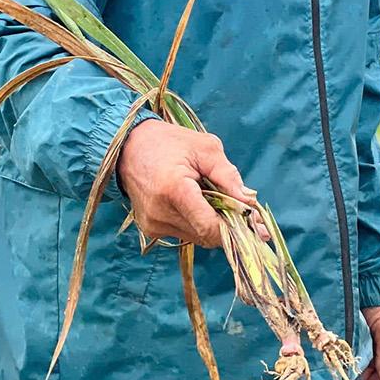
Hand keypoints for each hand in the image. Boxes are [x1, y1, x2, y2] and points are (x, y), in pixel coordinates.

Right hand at [116, 121, 256, 248]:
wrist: (127, 146)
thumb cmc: (169, 142)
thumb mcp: (205, 148)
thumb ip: (228, 176)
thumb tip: (250, 202)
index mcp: (174, 190)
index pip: (211, 227)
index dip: (235, 227)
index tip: (252, 221)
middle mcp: (160, 213)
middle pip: (207, 235)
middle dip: (227, 225)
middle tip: (239, 208)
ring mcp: (153, 224)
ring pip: (197, 237)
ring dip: (210, 224)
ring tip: (210, 198)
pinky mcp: (150, 229)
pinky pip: (184, 233)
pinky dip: (195, 222)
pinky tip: (194, 202)